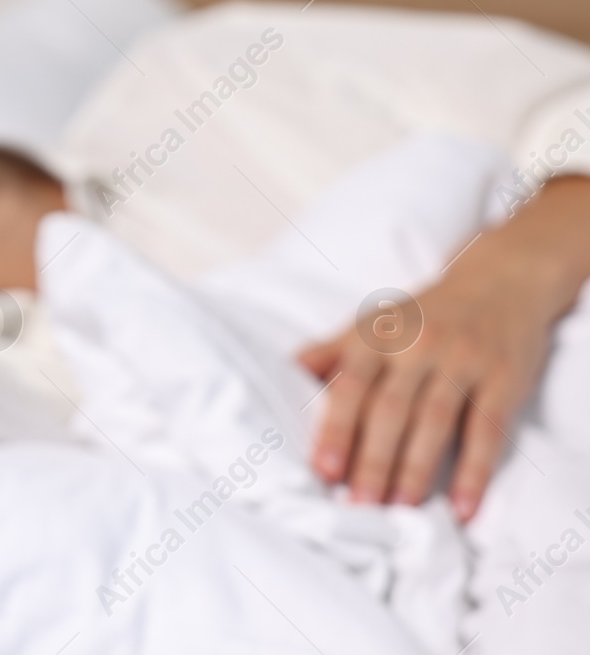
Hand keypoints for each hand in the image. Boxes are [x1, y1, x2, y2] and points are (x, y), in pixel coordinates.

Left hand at [299, 177, 589, 520]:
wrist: (499, 281)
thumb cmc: (422, 315)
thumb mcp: (372, 324)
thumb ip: (330, 353)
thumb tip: (286, 372)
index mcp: (377, 337)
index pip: (352, 386)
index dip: (337, 427)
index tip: (324, 469)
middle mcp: (417, 347)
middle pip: (391, 409)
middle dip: (373, 459)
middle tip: (359, 504)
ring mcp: (462, 361)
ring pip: (436, 421)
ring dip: (416, 469)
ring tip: (400, 508)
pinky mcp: (502, 379)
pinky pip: (488, 430)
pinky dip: (476, 471)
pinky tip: (464, 506)